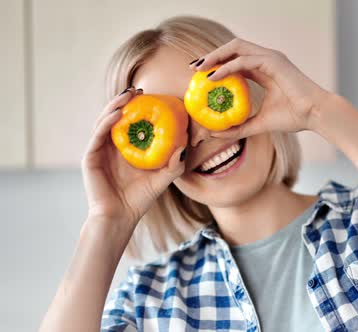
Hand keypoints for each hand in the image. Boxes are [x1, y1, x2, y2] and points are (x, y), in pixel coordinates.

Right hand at [82, 87, 186, 228]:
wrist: (120, 217)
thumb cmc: (140, 199)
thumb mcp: (163, 179)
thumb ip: (174, 164)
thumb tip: (185, 145)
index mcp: (127, 148)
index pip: (131, 121)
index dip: (138, 106)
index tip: (151, 94)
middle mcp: (112, 146)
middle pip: (116, 116)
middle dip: (126, 100)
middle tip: (138, 89)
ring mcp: (99, 150)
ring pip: (105, 120)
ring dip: (115, 105)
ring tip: (128, 95)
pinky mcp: (90, 156)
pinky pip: (98, 134)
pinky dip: (107, 121)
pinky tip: (118, 113)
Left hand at [192, 38, 330, 137]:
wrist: (315, 115)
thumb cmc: (294, 117)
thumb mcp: (259, 124)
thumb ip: (238, 127)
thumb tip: (214, 133)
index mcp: (264, 70)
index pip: (235, 60)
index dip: (217, 64)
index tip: (199, 75)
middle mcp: (266, 59)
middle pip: (233, 48)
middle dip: (212, 55)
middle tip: (194, 68)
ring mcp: (270, 58)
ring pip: (236, 47)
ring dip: (216, 56)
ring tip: (200, 68)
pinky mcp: (273, 61)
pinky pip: (244, 60)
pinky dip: (227, 67)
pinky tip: (214, 78)